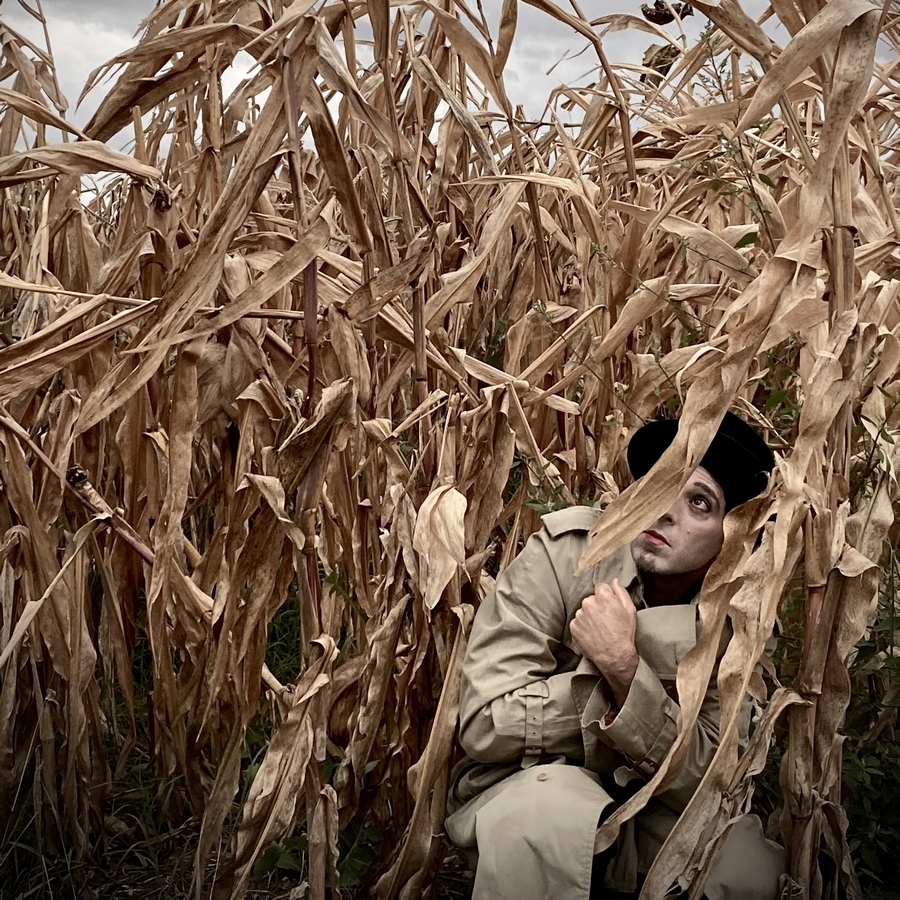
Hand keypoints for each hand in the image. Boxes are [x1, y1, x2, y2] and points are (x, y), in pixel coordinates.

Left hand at [570, 578, 638, 708]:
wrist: (615, 656)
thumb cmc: (625, 633)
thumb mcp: (630, 610)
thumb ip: (621, 592)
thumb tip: (614, 581)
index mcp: (603, 596)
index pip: (601, 587)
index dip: (607, 597)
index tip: (610, 606)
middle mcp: (588, 603)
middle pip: (591, 599)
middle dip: (597, 606)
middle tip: (606, 620)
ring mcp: (579, 615)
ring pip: (584, 611)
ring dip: (589, 616)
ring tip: (599, 629)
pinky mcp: (574, 627)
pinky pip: (578, 622)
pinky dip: (583, 626)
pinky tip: (593, 634)